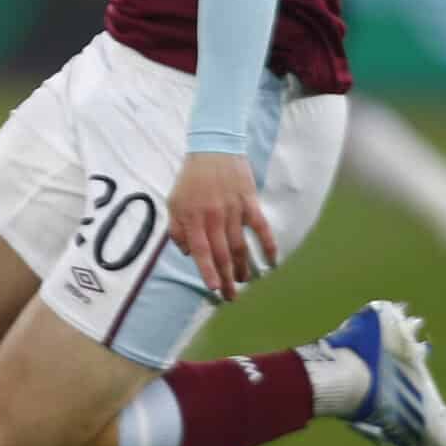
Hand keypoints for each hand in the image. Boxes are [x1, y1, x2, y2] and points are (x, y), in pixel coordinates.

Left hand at [165, 152, 277, 302]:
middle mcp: (214, 217)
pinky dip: (268, 245)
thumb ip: (176, 229)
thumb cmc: (190, 179)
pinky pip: (261, 228)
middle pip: (223, 254)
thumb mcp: (174, 202)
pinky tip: (271, 261)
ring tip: (245, 281)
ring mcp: (233, 210)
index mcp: (193, 218)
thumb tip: (188, 253)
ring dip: (244, 267)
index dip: (208, 271)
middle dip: (227, 278)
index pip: (202, 251)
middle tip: (231, 297)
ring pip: (240, 245)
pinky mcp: (249, 203)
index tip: (214, 288)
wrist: (213, 149)